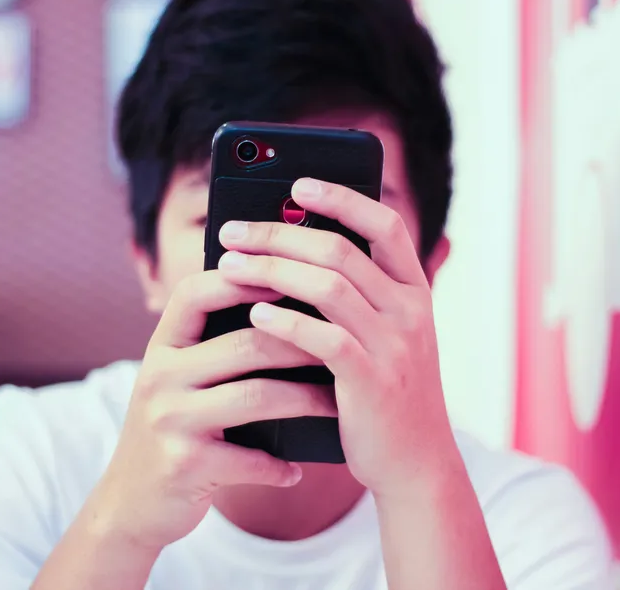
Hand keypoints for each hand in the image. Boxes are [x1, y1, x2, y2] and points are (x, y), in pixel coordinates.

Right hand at [92, 270, 336, 553]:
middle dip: (302, 343)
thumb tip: (287, 313)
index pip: (196, 294)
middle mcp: (159, 376)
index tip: (291, 275)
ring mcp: (169, 421)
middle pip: (245, 343)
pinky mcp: (183, 466)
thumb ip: (213, 346)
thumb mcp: (178, 379)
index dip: (243, 281)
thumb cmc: (173, 427)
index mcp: (162, 347)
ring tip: (336, 404)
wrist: (130, 502)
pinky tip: (296, 468)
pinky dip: (279, 466)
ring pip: (255, 396)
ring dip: (306, 400)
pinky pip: (250, 459)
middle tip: (345, 345)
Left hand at [217, 178, 456, 496]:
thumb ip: (357, 293)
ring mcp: (395, 346)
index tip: (297, 184)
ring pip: (328, 288)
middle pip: (341, 252)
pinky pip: (324, 340)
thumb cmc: (385, 388)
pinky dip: (285, 321)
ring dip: (272, 271)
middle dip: (279, 235)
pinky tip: (254, 312)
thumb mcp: (386, 333)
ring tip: (229, 265)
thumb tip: (293, 253)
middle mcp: (411, 310)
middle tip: (233, 231)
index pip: (386, 225)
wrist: (415, 461)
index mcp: (415, 290)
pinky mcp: (372, 382)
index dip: (342, 198)